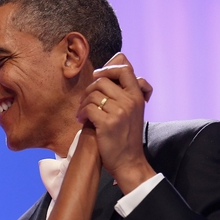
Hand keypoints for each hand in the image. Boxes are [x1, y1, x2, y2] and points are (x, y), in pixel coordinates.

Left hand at [76, 52, 155, 193]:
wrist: (129, 161)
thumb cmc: (127, 135)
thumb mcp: (133, 109)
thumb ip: (126, 88)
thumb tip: (118, 58)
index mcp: (138, 96)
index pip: (124, 69)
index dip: (108, 69)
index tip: (99, 78)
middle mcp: (130, 101)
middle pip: (102, 80)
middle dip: (90, 89)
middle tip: (86, 101)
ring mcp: (119, 112)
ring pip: (93, 93)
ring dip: (83, 102)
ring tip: (83, 113)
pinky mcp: (107, 123)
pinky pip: (88, 108)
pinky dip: (82, 113)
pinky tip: (82, 120)